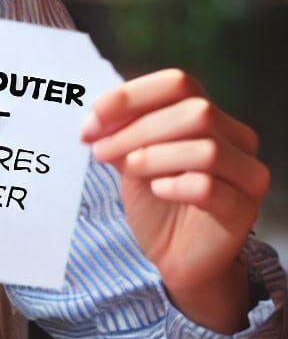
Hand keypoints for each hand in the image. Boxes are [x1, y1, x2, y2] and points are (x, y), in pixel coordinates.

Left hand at [81, 68, 267, 333]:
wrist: (174, 255)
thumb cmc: (155, 200)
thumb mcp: (131, 157)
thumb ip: (122, 132)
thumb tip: (97, 117)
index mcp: (208, 115)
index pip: (178, 83)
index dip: (132, 95)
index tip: (93, 118)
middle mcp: (236, 138)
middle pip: (195, 112)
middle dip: (136, 129)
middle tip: (100, 150)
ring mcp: (246, 173)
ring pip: (206, 148)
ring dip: (154, 156)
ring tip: (126, 170)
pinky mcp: (243, 209)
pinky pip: (209, 187)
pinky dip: (175, 185)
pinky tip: (158, 191)